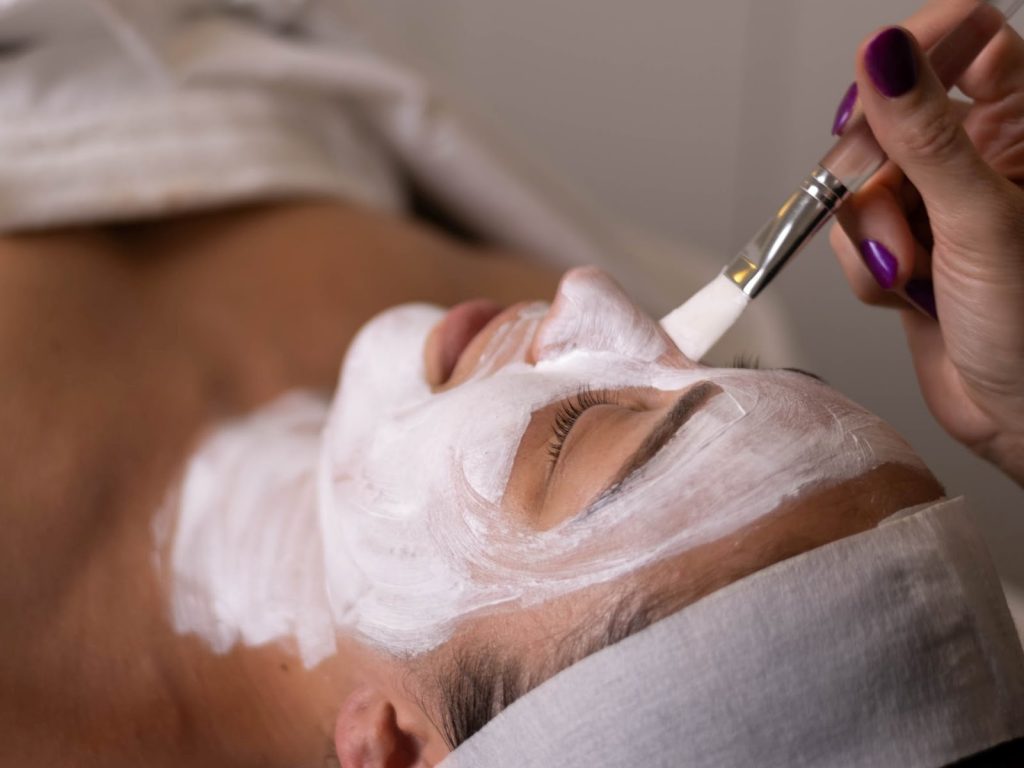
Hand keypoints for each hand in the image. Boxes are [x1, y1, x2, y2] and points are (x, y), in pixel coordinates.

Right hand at [828, 0, 1023, 485]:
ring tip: (909, 272)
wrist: (1018, 415)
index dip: (918, 52)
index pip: (970, 38)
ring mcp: (937, 205)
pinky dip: (863, 265)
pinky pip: (851, 232)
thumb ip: (925, 137)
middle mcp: (979, 157)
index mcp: (1022, 127)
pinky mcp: (904, 247)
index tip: (878, 87)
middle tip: (874, 192)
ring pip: (863, 180)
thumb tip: (885, 54)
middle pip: (893, 113)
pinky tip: (903, 293)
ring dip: (870, 231)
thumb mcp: (980, 221)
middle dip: (872, 163)